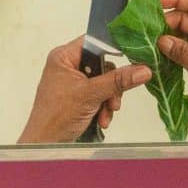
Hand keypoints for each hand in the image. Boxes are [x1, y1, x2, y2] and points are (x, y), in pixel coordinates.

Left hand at [17, 38, 150, 143]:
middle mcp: (67, 66)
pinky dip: (102, 108)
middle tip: (113, 101)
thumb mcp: (91, 95)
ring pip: (102, 83)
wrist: (45, 145)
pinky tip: (101, 120)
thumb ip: (118, 81)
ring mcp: (72, 83)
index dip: (112, 49)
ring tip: (106, 115)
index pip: (94, 42)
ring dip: (108, 100)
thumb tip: (143, 70)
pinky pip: (97, 96)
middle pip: (102, 66)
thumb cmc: (56, 117)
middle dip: (111, 87)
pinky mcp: (76, 97)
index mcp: (64, 57)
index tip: (130, 58)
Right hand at [155, 0, 187, 139]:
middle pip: (185, 21)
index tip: (157, 2)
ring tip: (146, 42)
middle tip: (146, 30)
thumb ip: (184, 52)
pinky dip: (169, 55)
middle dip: (166, 21)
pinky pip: (181, 56)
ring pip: (181, 38)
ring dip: (165, 39)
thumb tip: (162, 40)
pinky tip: (155, 58)